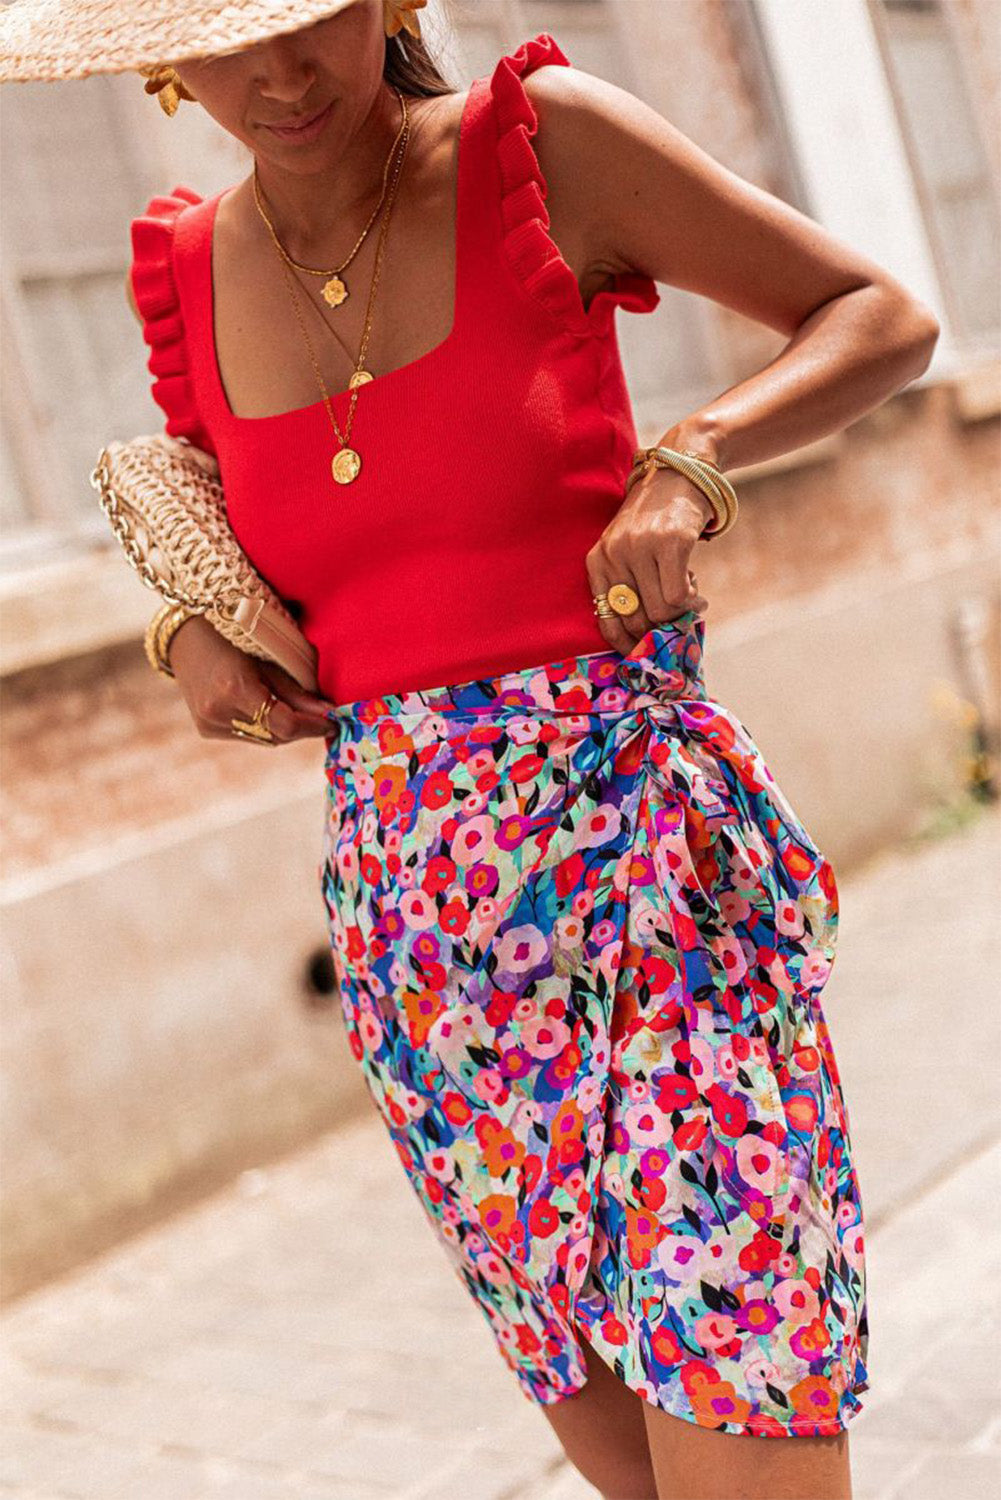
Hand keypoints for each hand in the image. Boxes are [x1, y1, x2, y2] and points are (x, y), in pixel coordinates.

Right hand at [167, 615, 335, 743]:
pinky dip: (264, 727)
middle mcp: (218, 711)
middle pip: (277, 735)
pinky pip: (248, 736)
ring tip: (296, 710)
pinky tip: (268, 709)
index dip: (313, 727)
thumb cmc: (232, 635)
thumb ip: (297, 690)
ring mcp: (209, 723)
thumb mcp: (268, 656)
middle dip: (302, 728)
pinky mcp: (206, 729)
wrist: (184, 636)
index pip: (285, 724)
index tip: (333, 723)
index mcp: (234, 687)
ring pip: (264, 739)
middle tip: (321, 716)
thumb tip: (329, 713)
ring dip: (285, 729)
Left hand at [586, 467, 712, 654]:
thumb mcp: (628, 547)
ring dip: (680, 615)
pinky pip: (678, 595)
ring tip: (689, 600)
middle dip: (659, 631)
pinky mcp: (671, 542)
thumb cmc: (655, 518)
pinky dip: (691, 603)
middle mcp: (614, 554)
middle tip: (676, 623)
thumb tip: (645, 634)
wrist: (680, 471)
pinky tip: (697, 595)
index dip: (627, 645)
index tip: (645, 653)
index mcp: (597, 560)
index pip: (606, 620)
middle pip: (636, 620)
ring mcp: (641, 547)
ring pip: (660, 611)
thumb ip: (630, 585)